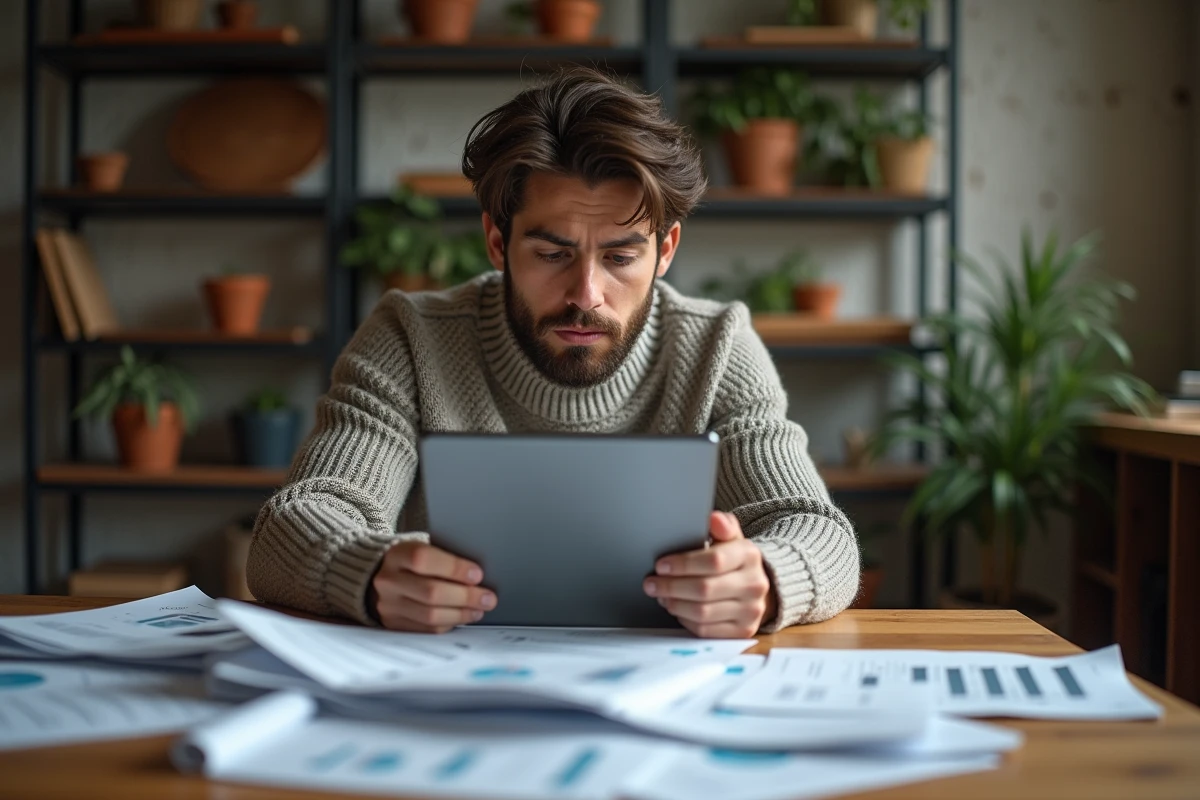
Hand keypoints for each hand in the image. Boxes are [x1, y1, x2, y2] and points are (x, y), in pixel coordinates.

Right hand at [370, 541, 496, 632]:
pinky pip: (427, 629)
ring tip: (479, 609)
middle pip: (431, 592)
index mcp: (396, 555)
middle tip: (488, 598)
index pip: (423, 559)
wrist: (380, 578)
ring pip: (430, 615)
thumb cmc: (412, 562)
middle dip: (465, 596)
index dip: (454, 568)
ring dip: (461, 613)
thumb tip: (477, 576)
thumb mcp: (422, 549)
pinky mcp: (394, 624)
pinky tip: (463, 617)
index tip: (477, 574)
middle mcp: (388, 581)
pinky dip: (449, 623)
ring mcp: (389, 605)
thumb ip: (444, 558)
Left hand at [644, 511, 775, 637]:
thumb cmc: (733, 560)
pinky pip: (706, 630)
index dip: (682, 564)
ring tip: (662, 596)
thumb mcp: (729, 537)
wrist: (754, 588)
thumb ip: (721, 525)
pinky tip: (677, 609)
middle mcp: (754, 584)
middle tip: (652, 584)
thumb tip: (713, 518)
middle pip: (704, 589)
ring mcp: (750, 610)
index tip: (661, 565)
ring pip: (702, 612)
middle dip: (671, 587)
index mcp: (749, 555)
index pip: (713, 561)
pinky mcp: (742, 631)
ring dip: (674, 604)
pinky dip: (685, 620)